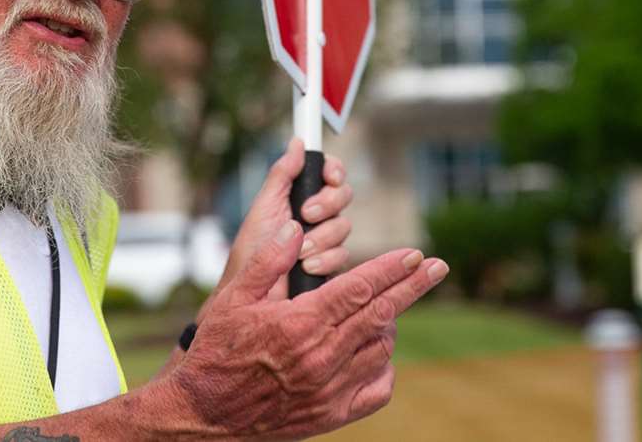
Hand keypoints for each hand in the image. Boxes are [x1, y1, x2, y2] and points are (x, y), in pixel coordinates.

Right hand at [154, 219, 447, 439]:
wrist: (204, 414)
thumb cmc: (216, 351)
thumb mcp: (232, 299)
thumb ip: (268, 262)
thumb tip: (297, 227)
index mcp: (300, 324)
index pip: (359, 288)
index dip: (391, 268)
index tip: (416, 254)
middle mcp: (321, 357)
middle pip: (381, 314)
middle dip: (412, 287)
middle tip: (438, 267)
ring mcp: (329, 389)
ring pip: (381, 349)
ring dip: (390, 324)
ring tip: (388, 308)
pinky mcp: (331, 415)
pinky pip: (376, 390)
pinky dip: (385, 368)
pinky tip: (378, 353)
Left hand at [215, 138, 353, 300]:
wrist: (251, 291)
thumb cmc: (253, 249)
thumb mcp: (265, 205)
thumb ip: (283, 174)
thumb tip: (297, 142)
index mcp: (301, 196)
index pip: (330, 174)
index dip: (334, 171)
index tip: (329, 177)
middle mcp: (317, 215)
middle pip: (343, 196)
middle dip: (327, 204)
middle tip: (306, 214)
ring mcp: (326, 240)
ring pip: (344, 226)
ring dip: (321, 236)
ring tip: (299, 250)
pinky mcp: (331, 264)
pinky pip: (344, 254)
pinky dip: (325, 259)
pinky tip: (307, 266)